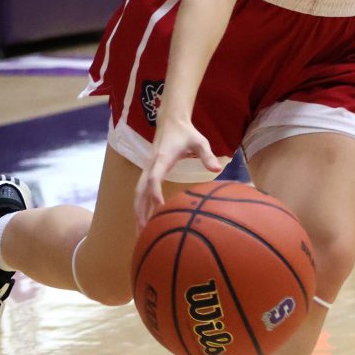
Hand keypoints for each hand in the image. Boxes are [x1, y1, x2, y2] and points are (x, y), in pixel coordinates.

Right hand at [134, 113, 221, 229]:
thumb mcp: (200, 141)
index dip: (156, 194)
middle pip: (140, 192)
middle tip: (144, 231)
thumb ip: (207, 155)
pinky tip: (145, 219)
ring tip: (140, 232)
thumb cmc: (186, 133)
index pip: (154, 179)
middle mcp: (150, 166)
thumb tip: (217, 170)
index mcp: (161, 159)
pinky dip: (140, 205)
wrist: (170, 122)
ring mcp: (147, 169)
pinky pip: (141, 191)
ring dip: (138, 212)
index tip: (161, 209)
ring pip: (138, 193)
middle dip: (140, 211)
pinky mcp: (148, 172)